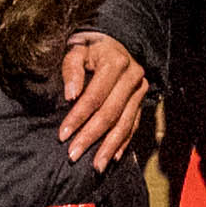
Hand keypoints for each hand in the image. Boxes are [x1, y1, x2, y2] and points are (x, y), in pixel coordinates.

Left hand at [58, 30, 150, 161]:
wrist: (112, 40)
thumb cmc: (88, 48)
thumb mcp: (76, 50)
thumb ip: (71, 69)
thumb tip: (71, 95)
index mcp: (115, 63)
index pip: (95, 96)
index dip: (78, 117)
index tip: (63, 135)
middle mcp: (132, 77)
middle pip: (111, 113)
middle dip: (91, 136)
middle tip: (73, 155)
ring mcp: (140, 90)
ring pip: (125, 123)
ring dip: (109, 146)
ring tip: (96, 166)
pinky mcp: (142, 100)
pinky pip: (134, 124)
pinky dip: (124, 142)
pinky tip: (113, 157)